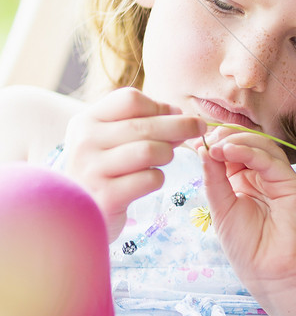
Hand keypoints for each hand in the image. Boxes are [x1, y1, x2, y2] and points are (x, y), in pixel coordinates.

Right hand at [63, 88, 206, 241]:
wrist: (75, 215)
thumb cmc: (100, 171)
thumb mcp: (107, 141)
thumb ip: (137, 124)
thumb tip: (177, 112)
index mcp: (86, 122)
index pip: (130, 99)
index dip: (159, 106)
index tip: (175, 113)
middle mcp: (85, 142)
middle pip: (145, 125)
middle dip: (180, 125)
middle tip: (200, 127)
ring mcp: (93, 170)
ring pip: (150, 151)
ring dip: (168, 154)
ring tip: (166, 158)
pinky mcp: (106, 196)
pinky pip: (149, 179)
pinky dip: (158, 178)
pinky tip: (150, 181)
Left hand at [199, 131, 295, 315]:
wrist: (270, 273)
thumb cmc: (247, 248)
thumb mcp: (221, 208)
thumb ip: (214, 178)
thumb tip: (202, 149)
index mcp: (246, 182)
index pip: (233, 151)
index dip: (216, 143)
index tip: (195, 142)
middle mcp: (264, 177)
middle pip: (248, 143)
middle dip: (225, 137)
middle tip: (206, 140)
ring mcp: (279, 179)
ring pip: (262, 146)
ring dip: (237, 141)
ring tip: (216, 146)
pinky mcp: (293, 184)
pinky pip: (271, 160)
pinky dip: (250, 151)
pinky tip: (230, 151)